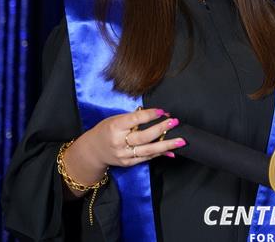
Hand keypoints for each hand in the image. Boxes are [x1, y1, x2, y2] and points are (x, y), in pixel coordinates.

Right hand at [63, 108, 184, 195]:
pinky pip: (147, 158)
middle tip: (175, 122)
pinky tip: (172, 151)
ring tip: (181, 141)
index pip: (134, 120)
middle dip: (161, 129)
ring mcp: (124, 154)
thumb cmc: (106, 130)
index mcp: (115, 127)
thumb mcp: (115, 119)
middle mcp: (119, 142)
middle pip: (143, 136)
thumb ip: (132, 118)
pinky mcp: (128, 163)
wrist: (92, 151)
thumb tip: (155, 115)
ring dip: (167, 145)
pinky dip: (160, 154)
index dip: (149, 115)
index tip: (163, 111)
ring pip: (148, 150)